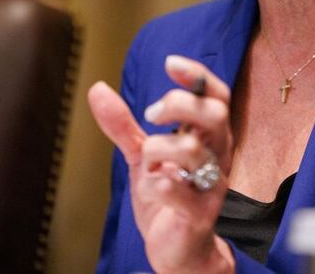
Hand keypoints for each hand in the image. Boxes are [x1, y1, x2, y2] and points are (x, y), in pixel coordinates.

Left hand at [88, 55, 235, 273]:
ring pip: (194, 152)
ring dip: (159, 149)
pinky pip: (179, 192)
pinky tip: (151, 188)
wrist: (178, 251)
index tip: (169, 63)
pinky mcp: (199, 215)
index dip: (198, 75)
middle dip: (179, 105)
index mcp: (208, 138)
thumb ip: (123, 125)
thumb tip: (97, 88)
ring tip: (147, 161)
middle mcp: (217, 158)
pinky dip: (156, 186)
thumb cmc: (168, 198)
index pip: (216, 96)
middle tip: (151, 113)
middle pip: (215, 115)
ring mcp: (211, 187)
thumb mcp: (141, 156)